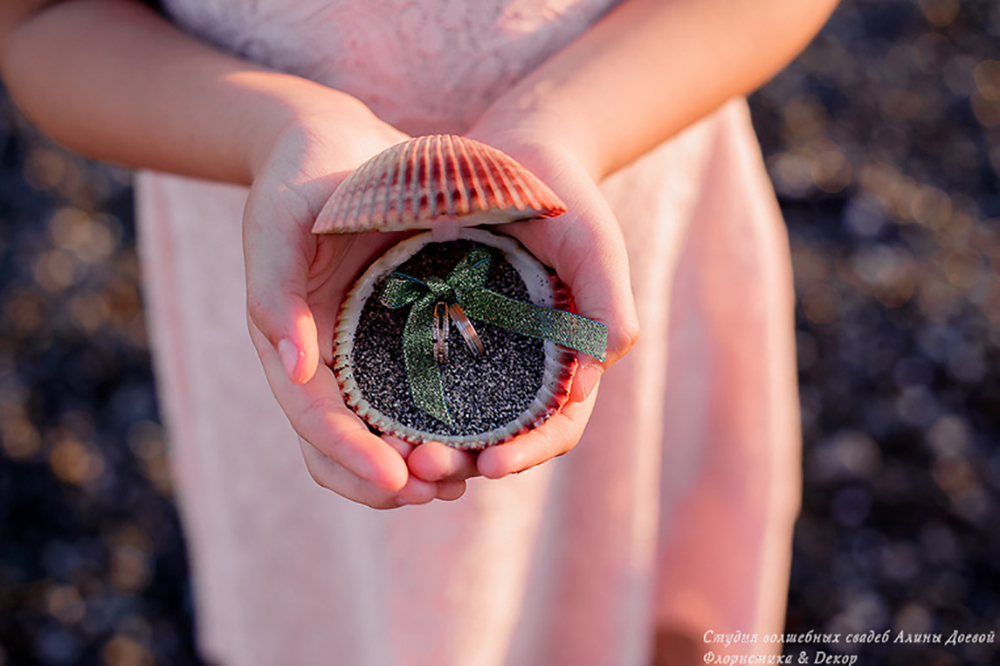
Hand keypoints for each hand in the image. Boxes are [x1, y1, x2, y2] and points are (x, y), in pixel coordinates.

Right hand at [243, 97, 467, 507]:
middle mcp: (321, 361)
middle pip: (343, 446)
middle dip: (387, 479)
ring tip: (464, 479)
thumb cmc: (302, 176)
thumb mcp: (280, 219)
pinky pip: (415, 397)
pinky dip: (438, 425)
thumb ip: (275, 289)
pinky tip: (477, 437)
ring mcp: (359, 354)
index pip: (312, 419)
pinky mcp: (396, 339)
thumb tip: (292, 368)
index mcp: (286, 342)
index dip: (349, 456)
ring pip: (379, 434)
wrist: (335, 143)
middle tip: (443, 488)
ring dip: (416, 467)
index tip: (396, 481)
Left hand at [406, 116, 639, 483]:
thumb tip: (586, 386)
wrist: (513, 152)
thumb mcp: (595, 245)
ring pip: (456, 419)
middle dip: (465, 461)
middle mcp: (525, 365)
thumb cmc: (564, 197)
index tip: (491, 464)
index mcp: (570, 357)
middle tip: (423, 469)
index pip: (557, 426)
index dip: (529, 452)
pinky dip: (404, 405)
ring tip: (397, 456)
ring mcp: (482, 351)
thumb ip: (606, 308)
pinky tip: (375, 414)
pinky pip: (422, 379)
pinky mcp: (442, 330)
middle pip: (500, 436)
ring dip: (430, 444)